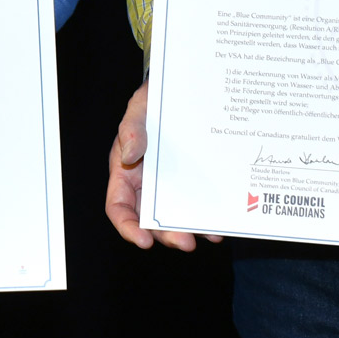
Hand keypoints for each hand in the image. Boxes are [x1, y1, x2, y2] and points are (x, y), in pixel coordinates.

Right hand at [106, 82, 221, 251]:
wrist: (181, 94)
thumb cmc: (151, 104)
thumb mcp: (138, 110)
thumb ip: (131, 130)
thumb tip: (129, 155)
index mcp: (126, 174)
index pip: (119, 207)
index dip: (128, 227)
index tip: (143, 240)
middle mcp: (146, 187)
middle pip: (150, 221)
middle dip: (167, 235)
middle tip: (186, 242)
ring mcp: (171, 188)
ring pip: (176, 219)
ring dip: (190, 231)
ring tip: (208, 235)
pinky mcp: (192, 186)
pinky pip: (197, 208)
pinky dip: (207, 220)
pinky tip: (219, 227)